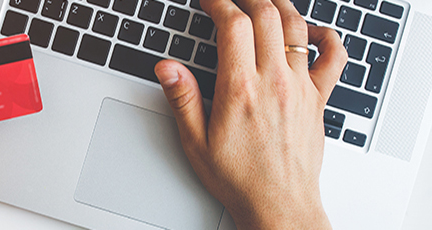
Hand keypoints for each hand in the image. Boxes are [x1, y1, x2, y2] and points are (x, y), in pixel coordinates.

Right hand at [154, 0, 346, 228]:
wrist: (279, 204)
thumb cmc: (239, 177)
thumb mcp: (196, 141)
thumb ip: (182, 99)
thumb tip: (168, 67)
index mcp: (240, 89)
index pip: (233, 25)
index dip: (219, 3)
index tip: (210, 1)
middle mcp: (274, 82)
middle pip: (267, 15)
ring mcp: (300, 88)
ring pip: (297, 27)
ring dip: (280, 5)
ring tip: (264, 2)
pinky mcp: (318, 99)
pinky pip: (334, 56)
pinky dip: (326, 36)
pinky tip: (313, 32)